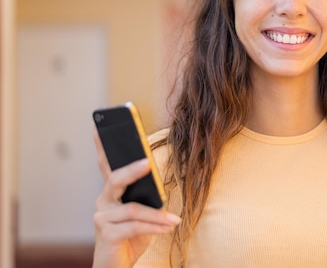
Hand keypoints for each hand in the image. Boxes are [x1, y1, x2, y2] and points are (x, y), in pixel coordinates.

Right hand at [92, 128, 179, 267]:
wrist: (117, 267)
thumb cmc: (131, 238)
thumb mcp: (142, 215)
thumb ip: (146, 198)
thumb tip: (158, 186)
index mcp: (111, 193)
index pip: (106, 166)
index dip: (102, 147)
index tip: (98, 128)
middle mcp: (102, 202)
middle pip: (115, 179)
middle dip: (132, 170)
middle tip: (148, 163)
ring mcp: (102, 218)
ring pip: (132, 209)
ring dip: (157, 215)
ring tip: (173, 220)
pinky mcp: (107, 235)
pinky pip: (134, 226)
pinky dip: (154, 227)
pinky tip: (168, 227)